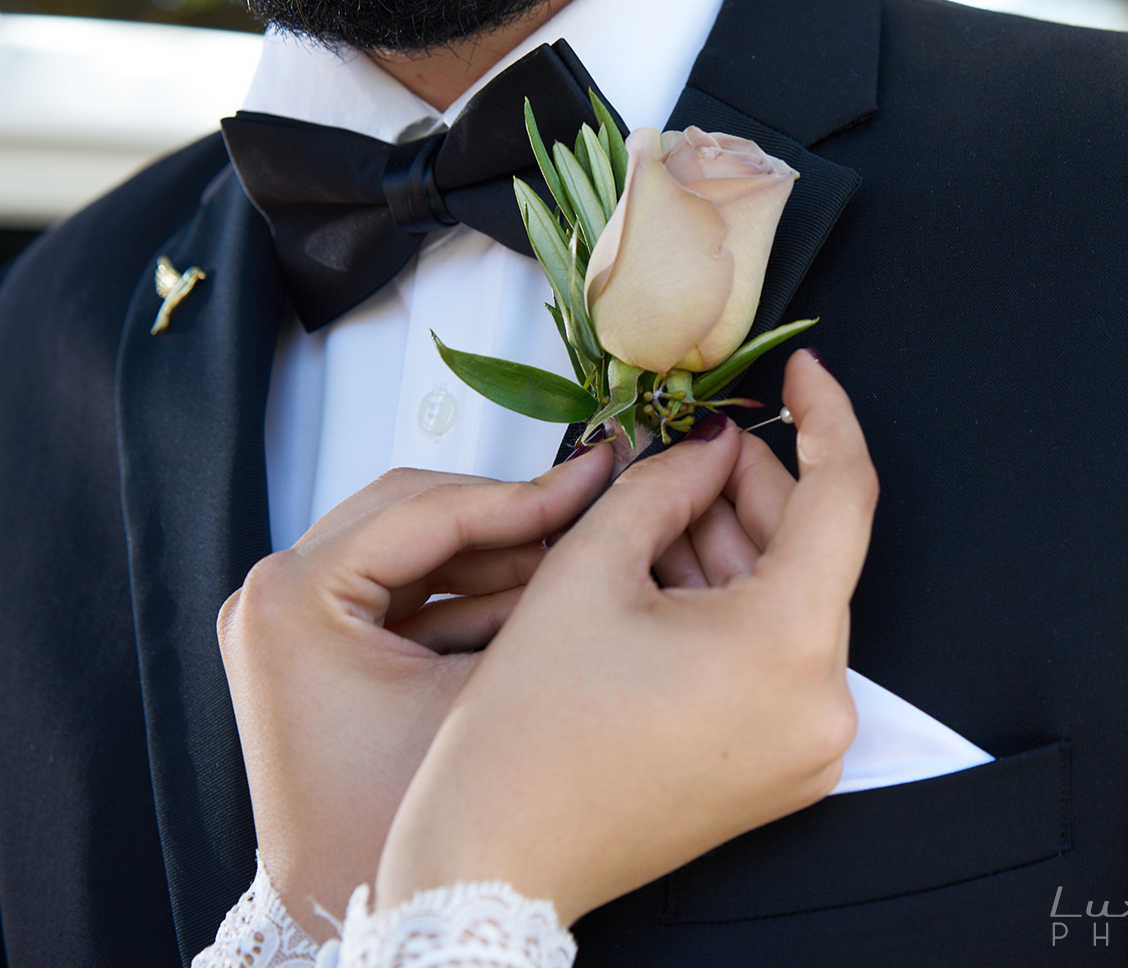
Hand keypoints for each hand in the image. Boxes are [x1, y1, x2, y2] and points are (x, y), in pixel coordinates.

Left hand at [217, 451, 612, 940]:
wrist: (360, 916)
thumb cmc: (395, 830)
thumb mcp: (483, 694)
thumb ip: (540, 592)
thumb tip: (591, 513)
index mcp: (291, 600)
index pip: (429, 510)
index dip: (528, 492)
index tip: (597, 473)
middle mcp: (268, 598)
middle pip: (412, 510)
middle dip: (511, 510)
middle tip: (593, 498)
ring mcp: (281, 619)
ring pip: (409, 543)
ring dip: (494, 545)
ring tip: (577, 545)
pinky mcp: (305, 644)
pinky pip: (396, 586)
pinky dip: (464, 585)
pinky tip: (536, 589)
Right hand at [376, 350, 877, 924]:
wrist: (499, 860)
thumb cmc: (527, 739)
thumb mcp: (588, 571)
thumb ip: (665, 485)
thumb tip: (708, 450)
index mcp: (789, 646)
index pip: (846, 496)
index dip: (826, 418)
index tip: (802, 375)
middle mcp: (821, 704)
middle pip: (813, 552)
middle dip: (753, 488)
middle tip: (693, 447)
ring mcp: (807, 745)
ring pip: (792, 603)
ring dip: (735, 546)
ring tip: (660, 512)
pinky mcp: (782, 766)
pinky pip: (777, 657)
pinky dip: (734, 606)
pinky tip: (670, 573)